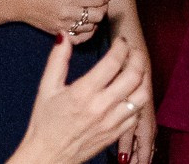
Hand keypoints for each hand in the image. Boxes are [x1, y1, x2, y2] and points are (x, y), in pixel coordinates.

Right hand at [6, 35, 149, 163]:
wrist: (47, 157)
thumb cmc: (45, 123)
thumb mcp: (46, 89)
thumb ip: (57, 61)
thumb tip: (64, 36)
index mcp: (83, 93)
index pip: (114, 62)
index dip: (121, 46)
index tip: (120, 41)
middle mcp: (101, 107)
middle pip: (134, 75)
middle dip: (138, 57)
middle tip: (133, 51)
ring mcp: (112, 121)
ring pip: (142, 94)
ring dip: (143, 78)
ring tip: (137, 69)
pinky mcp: (116, 133)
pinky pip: (138, 113)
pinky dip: (138, 99)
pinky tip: (131, 91)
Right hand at [8, 0, 113, 44]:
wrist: (18, 1)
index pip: (98, 0)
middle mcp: (68, 13)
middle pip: (98, 15)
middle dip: (103, 7)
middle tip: (100, 2)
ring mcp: (63, 25)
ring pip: (91, 28)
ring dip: (95, 20)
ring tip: (91, 12)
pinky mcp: (58, 33)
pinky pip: (79, 39)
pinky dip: (86, 34)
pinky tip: (86, 26)